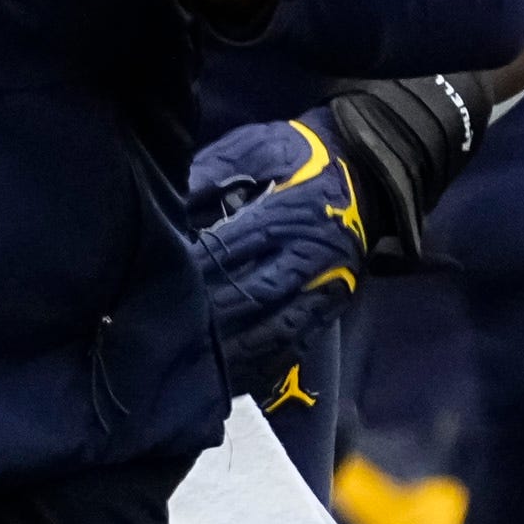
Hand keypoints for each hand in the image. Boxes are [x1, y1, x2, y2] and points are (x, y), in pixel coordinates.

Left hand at [186, 115, 370, 407]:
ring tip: (193, 368)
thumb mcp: (256, 146)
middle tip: (162, 333)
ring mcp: (324, 283)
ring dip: (235, 351)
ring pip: (276, 329)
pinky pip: (299, 342)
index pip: (230, 248)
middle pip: (251, 294)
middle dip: (207, 316)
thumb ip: (212, 170)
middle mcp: (307, 255)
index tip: (155, 284)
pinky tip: (234, 377)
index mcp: (286, 213)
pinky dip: (266, 363)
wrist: (369, 165)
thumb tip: (169, 198)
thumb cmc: (301, 153)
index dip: (192, 268)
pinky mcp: (333, 302)